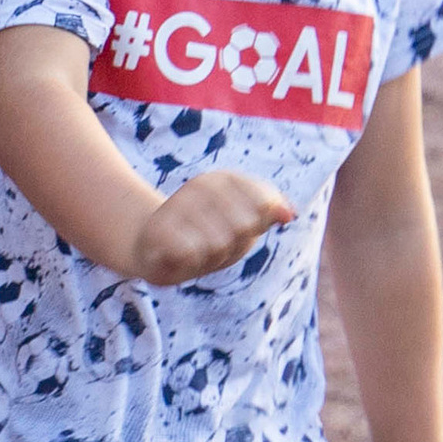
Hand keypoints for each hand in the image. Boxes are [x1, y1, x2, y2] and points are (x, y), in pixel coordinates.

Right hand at [131, 166, 295, 284]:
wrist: (152, 246)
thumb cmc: (209, 233)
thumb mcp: (246, 218)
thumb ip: (270, 210)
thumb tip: (290, 214)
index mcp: (223, 179)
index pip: (265, 204)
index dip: (258, 225)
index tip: (242, 228)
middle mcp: (199, 186)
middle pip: (244, 227)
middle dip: (236, 244)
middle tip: (217, 243)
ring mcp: (177, 205)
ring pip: (219, 244)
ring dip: (213, 257)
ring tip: (199, 250)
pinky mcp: (158, 231)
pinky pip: (191, 253)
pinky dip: (191, 262)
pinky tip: (181, 257)